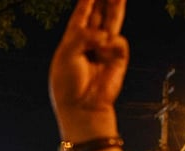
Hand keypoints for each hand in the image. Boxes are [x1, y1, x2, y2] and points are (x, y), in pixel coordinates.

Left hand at [49, 0, 127, 141]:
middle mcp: (90, 42)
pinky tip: (104, 53)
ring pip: (112, 21)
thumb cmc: (69, 84)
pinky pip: (117, 41)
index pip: (81, 15)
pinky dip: (110, 44)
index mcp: (73, 40)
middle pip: (99, 14)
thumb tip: (105, 35)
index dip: (86, 1)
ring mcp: (105, 49)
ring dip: (116, 6)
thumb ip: (83, 36)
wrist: (84, 107)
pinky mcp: (118, 59)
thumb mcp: (66, 54)